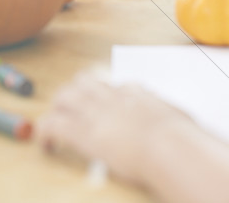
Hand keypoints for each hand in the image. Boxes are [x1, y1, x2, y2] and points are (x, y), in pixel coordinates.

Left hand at [37, 73, 194, 186]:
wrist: (169, 146)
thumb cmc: (182, 139)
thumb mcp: (181, 121)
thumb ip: (174, 118)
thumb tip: (182, 124)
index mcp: (137, 94)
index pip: (116, 86)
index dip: (108, 94)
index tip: (107, 106)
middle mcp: (112, 97)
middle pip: (84, 81)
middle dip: (76, 92)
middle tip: (72, 108)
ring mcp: (95, 112)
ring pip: (64, 96)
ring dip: (58, 107)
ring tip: (57, 123)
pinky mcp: (82, 132)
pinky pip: (53, 125)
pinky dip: (45, 134)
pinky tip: (46, 147)